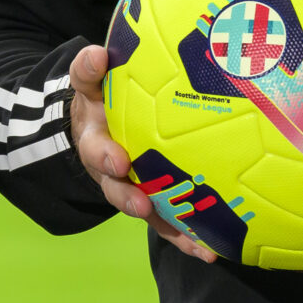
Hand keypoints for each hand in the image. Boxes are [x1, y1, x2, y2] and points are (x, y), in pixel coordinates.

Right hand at [68, 43, 218, 263]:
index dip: (105, 156)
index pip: (95, 147)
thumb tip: (95, 53)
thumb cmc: (100, 101)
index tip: (118, 161)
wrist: (99, 126)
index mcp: (95, 142)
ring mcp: (133, 189)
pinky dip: (188, 237)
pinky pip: (170, 221)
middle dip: (129, 198)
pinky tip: (213, 249)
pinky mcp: (154, 203)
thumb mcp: (90, 82)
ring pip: (148, 213)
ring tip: (196, 244)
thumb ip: (89, 69)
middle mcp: (111, 172)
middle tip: (143, 206)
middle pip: (117, 189)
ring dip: (169, 229)